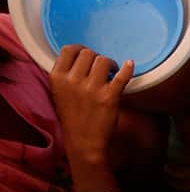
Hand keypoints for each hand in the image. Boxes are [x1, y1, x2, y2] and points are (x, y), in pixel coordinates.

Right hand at [49, 46, 132, 168]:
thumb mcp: (59, 93)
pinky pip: (122, 75)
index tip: (87, 56)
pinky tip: (130, 65)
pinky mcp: (110, 96)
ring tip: (111, 73)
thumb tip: (81, 57)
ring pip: (104, 60)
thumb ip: (66, 75)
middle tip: (101, 69)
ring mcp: (92, 88)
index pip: (69, 49)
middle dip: (96, 58)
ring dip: (110, 64)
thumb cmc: (72, 118)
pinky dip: (128, 69)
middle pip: (88, 53)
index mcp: (57, 77)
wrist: (84, 142)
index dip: (80, 49)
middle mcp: (73, 80)